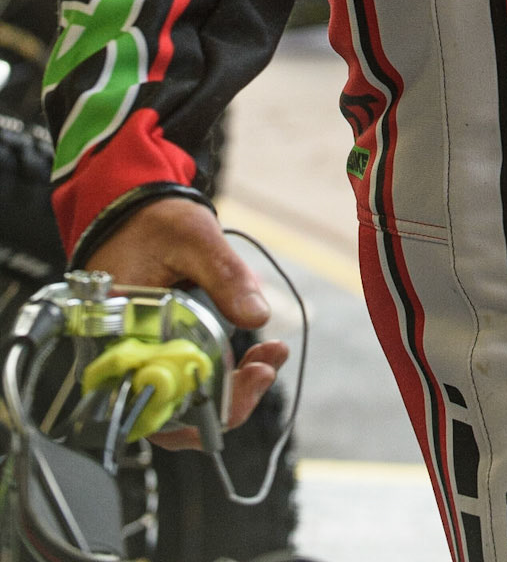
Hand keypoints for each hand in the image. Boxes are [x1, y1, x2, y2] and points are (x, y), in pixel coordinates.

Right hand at [83, 198, 287, 446]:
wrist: (131, 208)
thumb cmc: (152, 221)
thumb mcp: (193, 238)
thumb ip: (224, 275)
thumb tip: (258, 315)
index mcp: (118, 339)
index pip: (153, 403)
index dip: (202, 409)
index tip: (249, 380)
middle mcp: (125, 360)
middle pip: (173, 414)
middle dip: (227, 401)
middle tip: (267, 370)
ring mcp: (143, 359)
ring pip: (185, 400)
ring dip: (233, 388)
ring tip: (271, 356)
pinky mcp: (160, 352)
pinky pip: (191, 378)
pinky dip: (227, 372)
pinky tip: (260, 349)